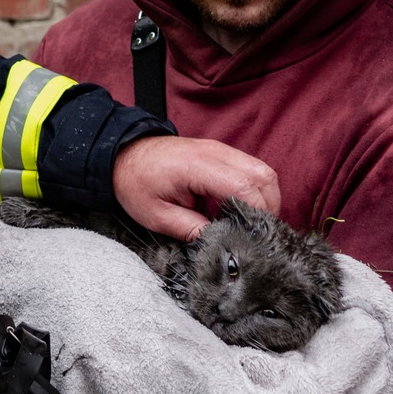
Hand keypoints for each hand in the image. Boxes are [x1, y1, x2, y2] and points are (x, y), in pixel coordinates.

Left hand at [112, 135, 279, 239]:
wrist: (123, 154)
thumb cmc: (136, 183)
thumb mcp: (157, 215)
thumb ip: (190, 229)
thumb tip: (220, 243)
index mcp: (197, 167)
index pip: (244, 186)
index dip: (257, 213)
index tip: (254, 237)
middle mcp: (216, 152)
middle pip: (263, 176)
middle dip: (269, 207)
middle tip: (259, 235)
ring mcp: (221, 149)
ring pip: (263, 171)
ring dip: (266, 198)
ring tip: (254, 224)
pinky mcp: (222, 152)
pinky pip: (252, 168)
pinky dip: (257, 189)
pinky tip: (245, 209)